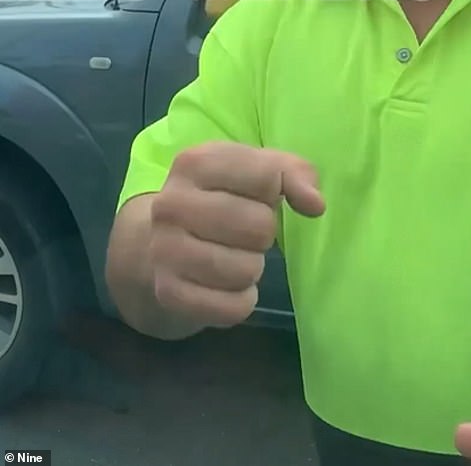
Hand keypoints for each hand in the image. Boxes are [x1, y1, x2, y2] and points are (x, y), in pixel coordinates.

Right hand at [149, 141, 324, 327]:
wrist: (155, 240)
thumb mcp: (254, 171)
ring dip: (252, 268)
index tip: (262, 195)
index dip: (276, 191)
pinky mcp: (168, 293)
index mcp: (195, 162)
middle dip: (263, 234)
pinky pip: (232, 308)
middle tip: (245, 232)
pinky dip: (241, 301)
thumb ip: (293, 174)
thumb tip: (315, 205)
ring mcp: (164, 250)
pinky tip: (226, 286)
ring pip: (246, 270)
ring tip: (234, 256)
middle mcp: (171, 203)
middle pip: (258, 227)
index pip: (267, 177)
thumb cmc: (220, 198)